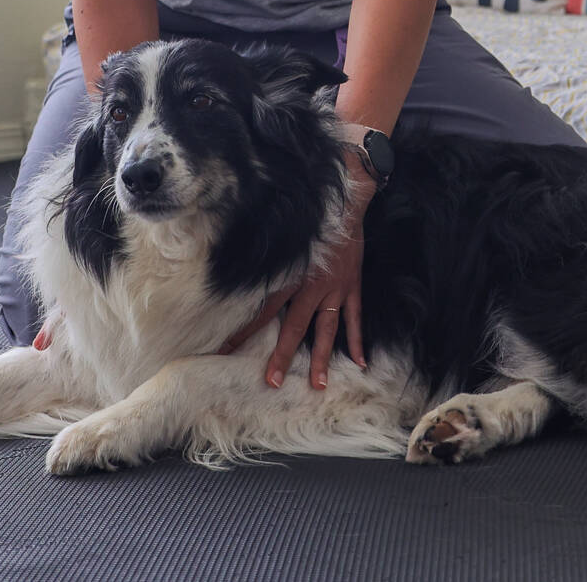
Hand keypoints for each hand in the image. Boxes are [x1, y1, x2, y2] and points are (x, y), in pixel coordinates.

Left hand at [220, 154, 373, 388]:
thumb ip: (265, 257)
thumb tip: (235, 266)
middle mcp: (313, 288)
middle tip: (273, 382)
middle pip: (294, 328)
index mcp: (292, 277)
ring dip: (321, 358)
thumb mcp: (282, 237)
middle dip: (283, 356)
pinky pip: (354, 317)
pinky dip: (357, 340)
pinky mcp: (352, 286)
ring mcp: (335, 289)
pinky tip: (360, 362)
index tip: (226, 350)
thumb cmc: (311, 218)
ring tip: (318, 384)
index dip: (244, 331)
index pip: (263, 311)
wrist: (345, 202)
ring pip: (326, 330)